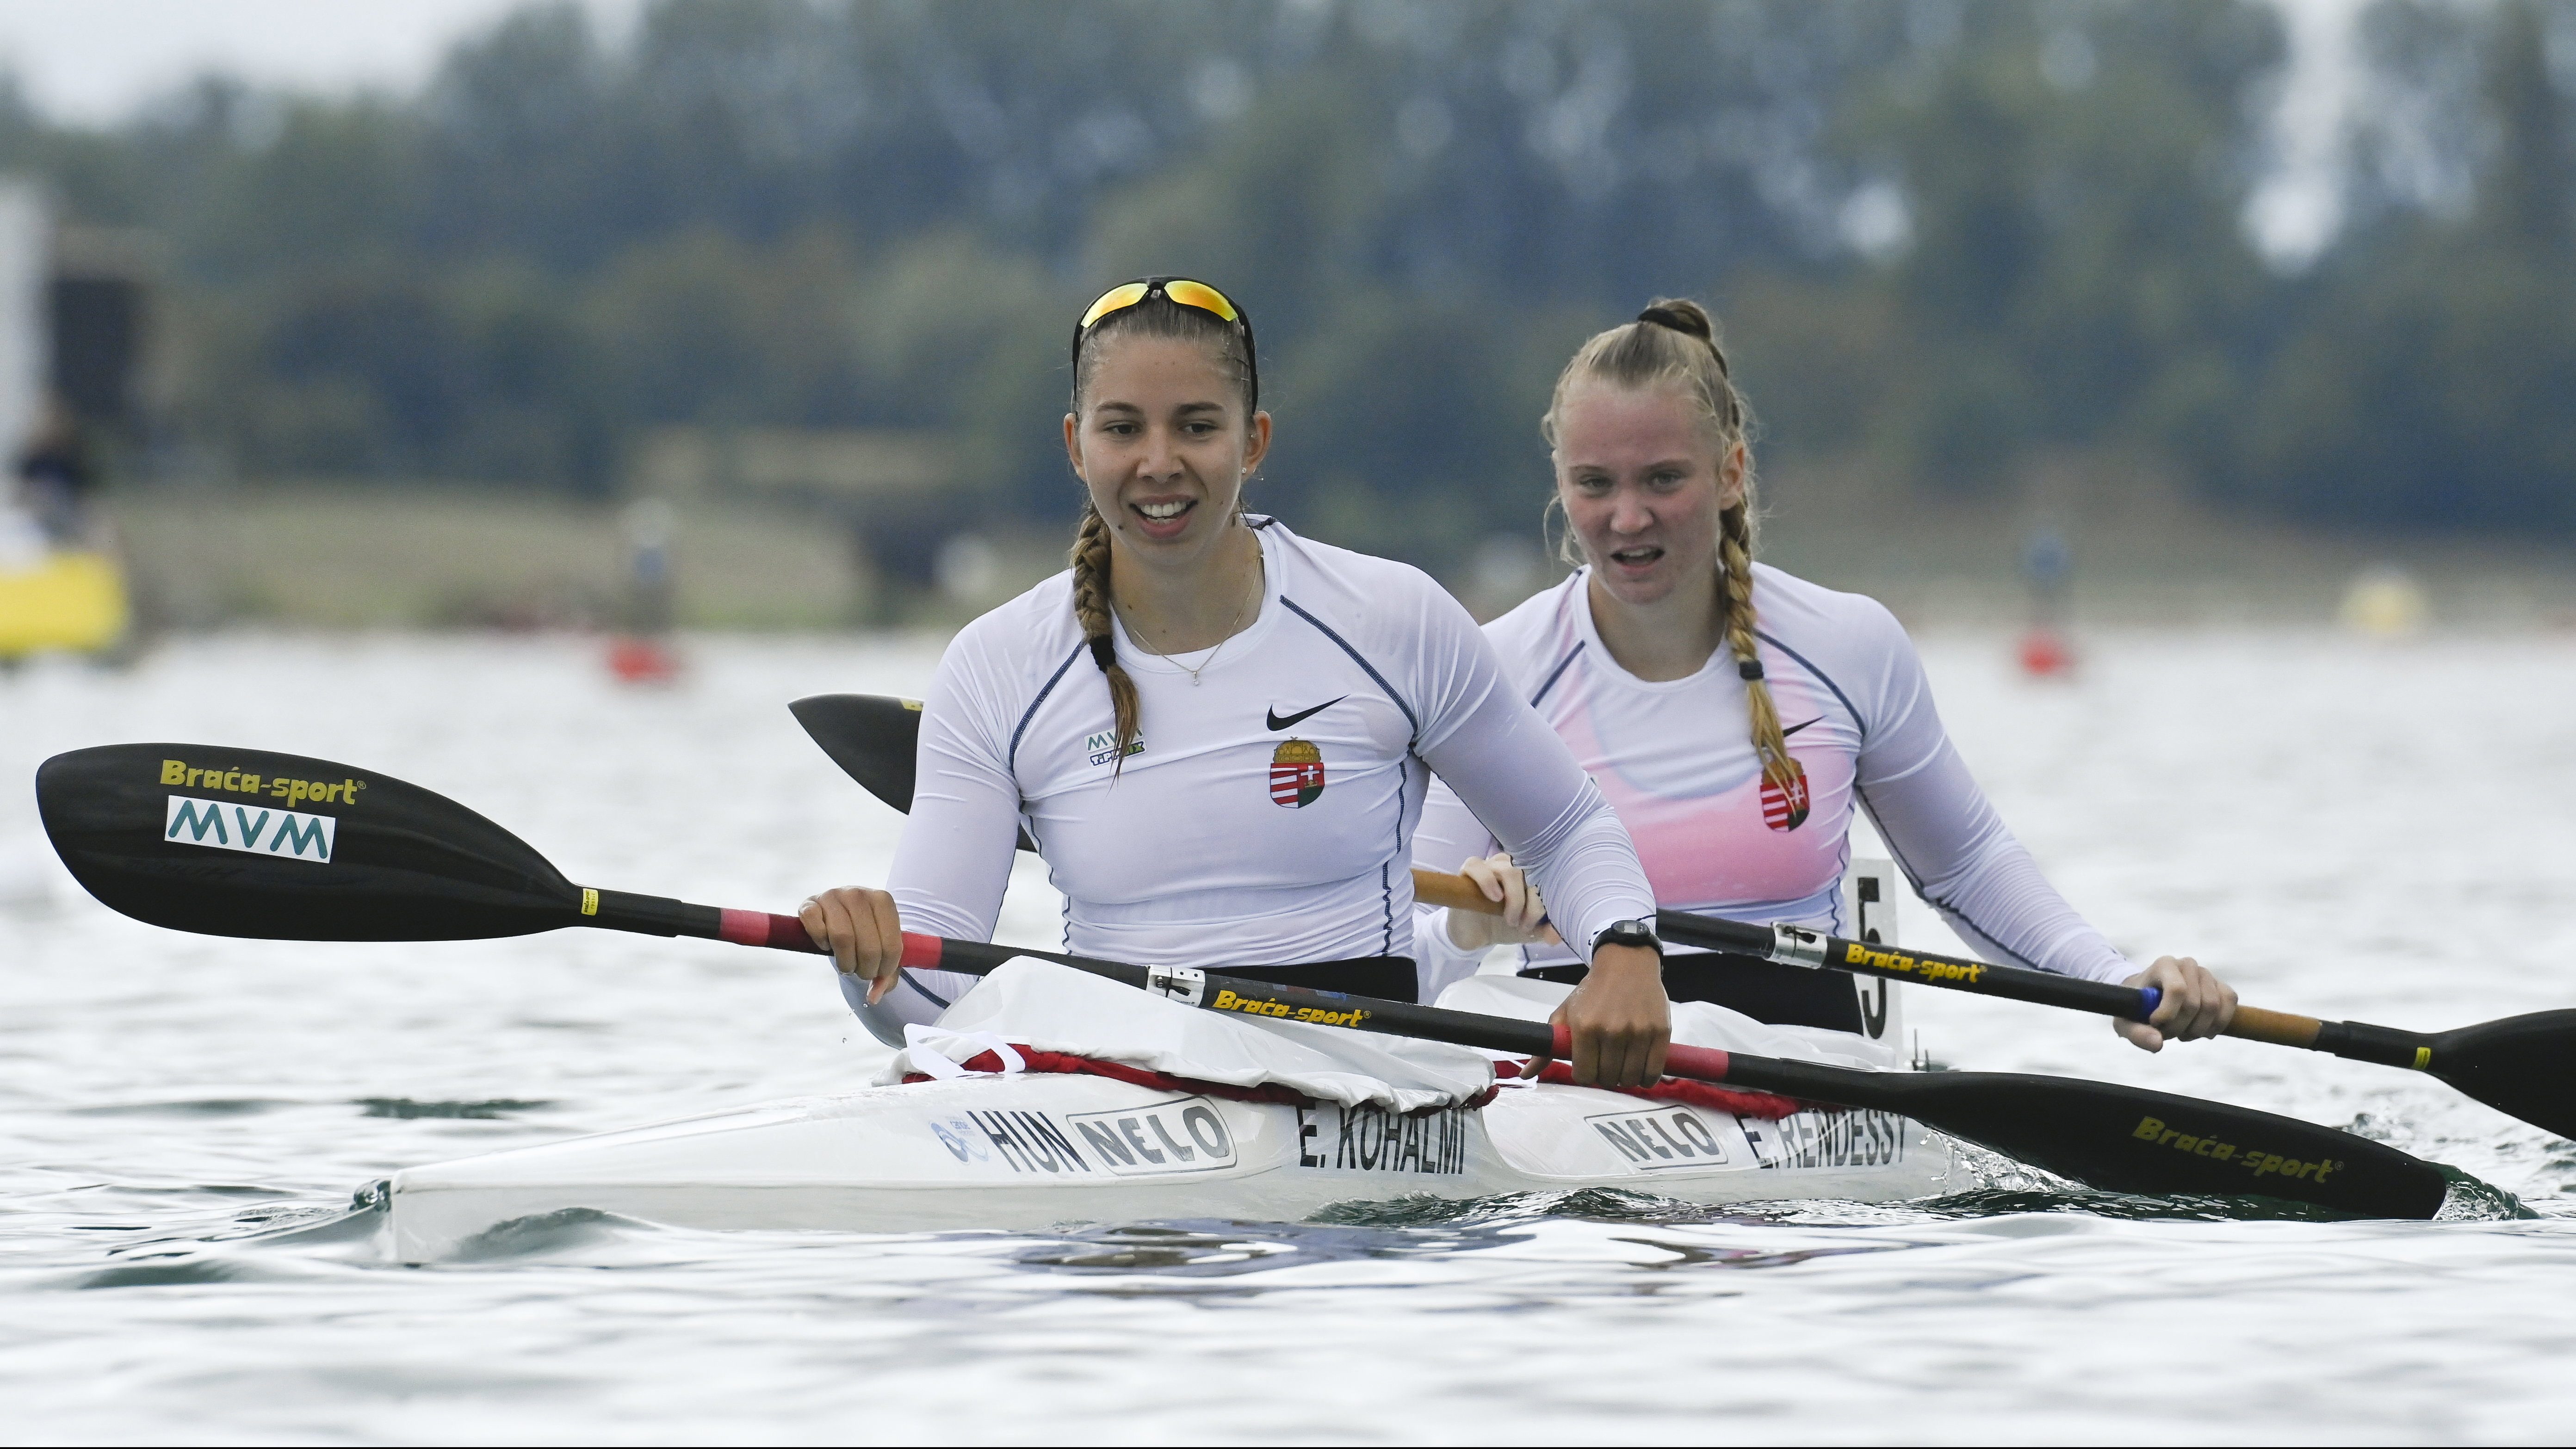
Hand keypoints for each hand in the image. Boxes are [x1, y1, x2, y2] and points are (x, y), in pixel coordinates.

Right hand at [799, 886, 904, 1003]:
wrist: (842, 914)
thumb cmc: (867, 934)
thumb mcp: (883, 950)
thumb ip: (886, 975)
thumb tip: (872, 998)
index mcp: (883, 901)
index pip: (892, 945)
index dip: (886, 968)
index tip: (879, 973)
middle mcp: (858, 894)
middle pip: (868, 946)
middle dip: (865, 969)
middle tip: (861, 972)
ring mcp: (833, 895)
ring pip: (842, 938)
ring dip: (845, 962)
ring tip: (847, 965)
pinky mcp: (810, 903)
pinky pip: (816, 927)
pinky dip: (821, 942)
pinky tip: (826, 945)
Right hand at [1444, 851, 1563, 949]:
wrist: (1475, 935)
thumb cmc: (1504, 925)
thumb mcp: (1530, 931)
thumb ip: (1546, 930)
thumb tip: (1556, 936)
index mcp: (1529, 873)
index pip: (1548, 875)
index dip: (1547, 899)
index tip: (1538, 924)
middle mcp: (1511, 864)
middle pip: (1531, 872)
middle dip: (1533, 902)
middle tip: (1525, 925)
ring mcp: (1489, 865)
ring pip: (1508, 869)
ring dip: (1515, 897)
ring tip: (1510, 919)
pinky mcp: (1468, 870)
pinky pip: (1477, 866)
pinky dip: (1487, 881)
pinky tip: (1494, 898)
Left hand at [1536, 943, 1668, 1087]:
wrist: (1627, 963)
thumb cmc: (1593, 991)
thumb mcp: (1565, 1012)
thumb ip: (1546, 1046)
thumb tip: (1525, 1075)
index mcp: (1585, 1027)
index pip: (1583, 1075)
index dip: (1585, 1074)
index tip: (1588, 1065)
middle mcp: (1611, 1031)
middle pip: (1608, 1079)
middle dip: (1605, 1076)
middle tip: (1606, 1064)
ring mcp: (1638, 1032)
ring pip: (1630, 1078)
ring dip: (1625, 1078)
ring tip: (1622, 1064)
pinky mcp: (1660, 1032)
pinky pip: (1653, 1072)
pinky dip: (1647, 1077)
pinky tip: (1641, 1069)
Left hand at [2114, 954, 2237, 1051]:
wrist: (2148, 1000)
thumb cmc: (2136, 1009)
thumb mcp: (2126, 1023)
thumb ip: (2137, 1034)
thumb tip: (2158, 1044)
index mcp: (2164, 965)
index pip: (2177, 990)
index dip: (2169, 1014)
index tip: (2155, 1023)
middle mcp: (2187, 965)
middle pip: (2194, 1004)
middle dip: (2180, 1027)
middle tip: (2167, 1033)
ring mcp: (2206, 975)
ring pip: (2213, 1007)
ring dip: (2197, 1029)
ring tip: (2181, 1033)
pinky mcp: (2221, 986)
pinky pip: (2230, 1003)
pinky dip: (2218, 1024)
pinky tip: (2202, 1031)